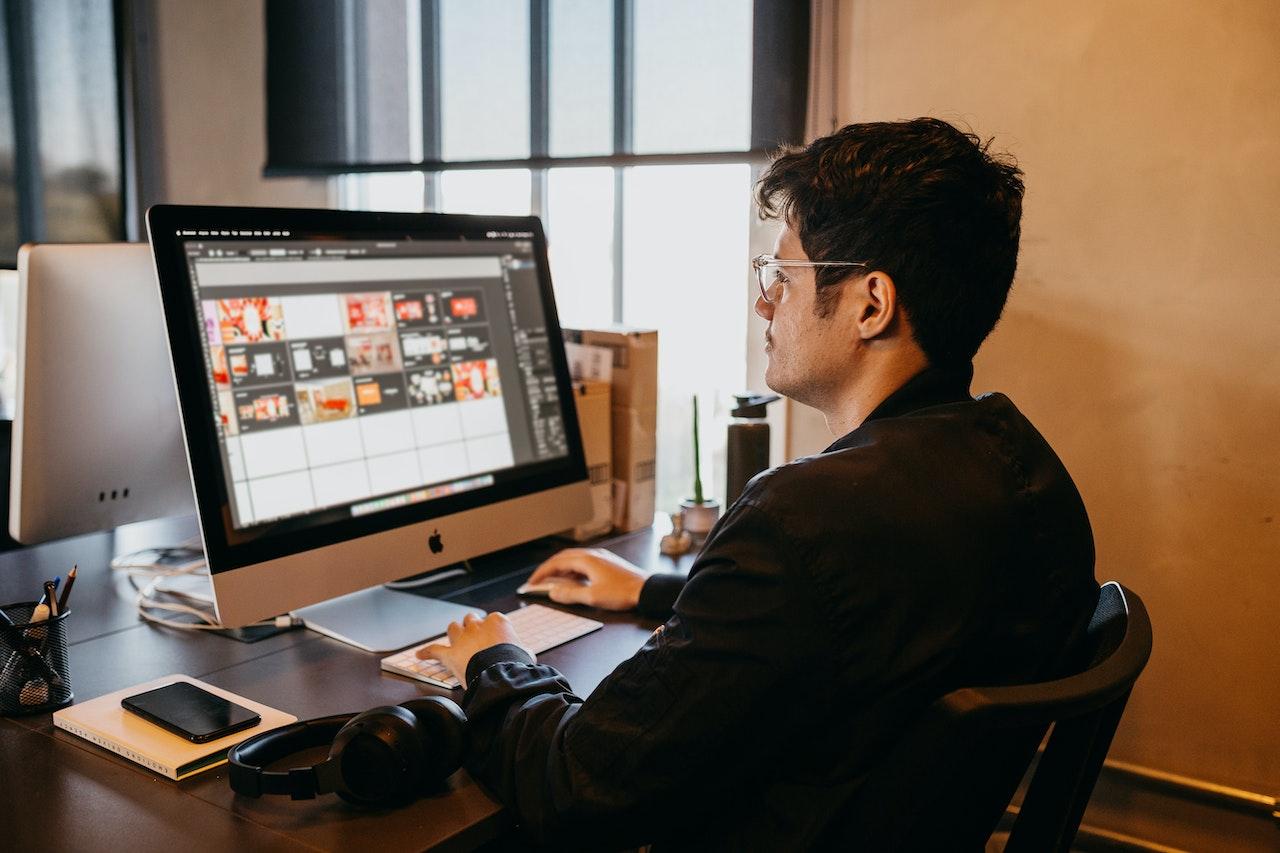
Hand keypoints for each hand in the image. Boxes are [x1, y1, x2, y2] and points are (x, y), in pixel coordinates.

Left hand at [419, 612, 524, 687]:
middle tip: (475, 637)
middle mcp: (477, 626)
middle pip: (471, 619)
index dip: (492, 630)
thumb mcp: (526, 653)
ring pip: (453, 627)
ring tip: (455, 638)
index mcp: (497, 621)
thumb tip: (526, 654)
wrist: (500, 675)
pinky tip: (419, 654)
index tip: (495, 639)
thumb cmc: (514, 663)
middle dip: (472, 627)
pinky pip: (434, 650)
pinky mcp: (450, 654)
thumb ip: (522, 650)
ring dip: (454, 632)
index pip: (493, 620)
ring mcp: (462, 638)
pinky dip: (426, 652)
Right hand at [526, 548, 647, 610]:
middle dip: (549, 569)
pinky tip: (573, 581)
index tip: (532, 582)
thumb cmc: (622, 593)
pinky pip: (583, 564)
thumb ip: (570, 594)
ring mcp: (600, 558)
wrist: (646, 590)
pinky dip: (572, 571)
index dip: (542, 573)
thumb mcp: (592, 597)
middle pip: (563, 558)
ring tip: (552, 582)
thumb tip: (553, 592)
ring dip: (561, 570)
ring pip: (574, 560)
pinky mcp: (607, 564)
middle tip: (538, 581)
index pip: (557, 563)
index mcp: (586, 560)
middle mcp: (592, 555)